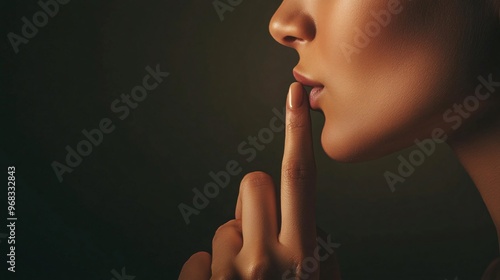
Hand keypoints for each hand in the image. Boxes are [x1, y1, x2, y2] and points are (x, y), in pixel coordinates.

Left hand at [179, 83, 340, 278]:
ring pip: (225, 227)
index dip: (297, 132)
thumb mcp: (323, 278)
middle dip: (256, 202)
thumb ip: (318, 246)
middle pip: (253, 183)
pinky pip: (197, 258)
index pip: (298, 177)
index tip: (294, 96)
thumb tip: (302, 221)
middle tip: (263, 237)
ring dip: (236, 246)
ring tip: (249, 278)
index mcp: (302, 253)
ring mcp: (230, 274)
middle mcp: (265, 259)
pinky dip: (210, 271)